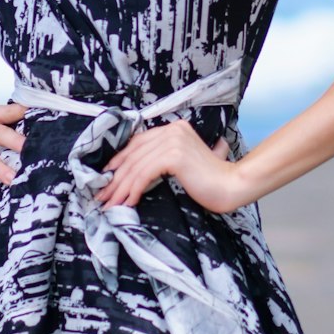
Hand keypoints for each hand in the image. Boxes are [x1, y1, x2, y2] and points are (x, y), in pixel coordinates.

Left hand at [96, 120, 245, 213]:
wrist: (231, 186)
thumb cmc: (210, 181)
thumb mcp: (184, 164)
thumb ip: (165, 159)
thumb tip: (136, 174)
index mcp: (174, 128)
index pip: (138, 143)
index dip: (119, 161)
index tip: (106, 179)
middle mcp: (172, 129)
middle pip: (134, 154)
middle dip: (115, 177)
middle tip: (102, 196)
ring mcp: (173, 140)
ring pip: (137, 166)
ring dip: (120, 187)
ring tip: (111, 204)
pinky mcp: (174, 155)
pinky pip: (145, 173)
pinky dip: (133, 189)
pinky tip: (128, 202)